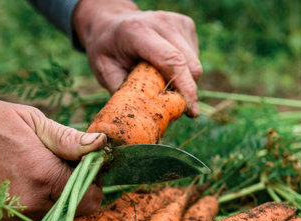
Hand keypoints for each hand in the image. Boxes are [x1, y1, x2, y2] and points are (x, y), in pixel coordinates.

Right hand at [0, 96, 106, 220]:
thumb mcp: (32, 121)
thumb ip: (69, 139)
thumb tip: (100, 144)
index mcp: (44, 176)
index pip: (92, 197)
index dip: (94, 182)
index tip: (85, 166)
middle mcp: (30, 204)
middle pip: (74, 209)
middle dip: (77, 190)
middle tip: (61, 166)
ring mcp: (11, 218)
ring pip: (52, 215)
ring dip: (54, 197)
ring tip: (36, 171)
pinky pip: (29, 220)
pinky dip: (32, 204)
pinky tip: (18, 182)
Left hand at [73, 0, 201, 116]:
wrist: (110, 22)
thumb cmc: (107, 50)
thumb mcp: (105, 71)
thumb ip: (126, 93)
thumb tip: (144, 119)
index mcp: (138, 31)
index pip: (172, 61)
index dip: (185, 88)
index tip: (191, 111)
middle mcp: (162, 22)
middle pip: (189, 65)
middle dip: (186, 91)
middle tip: (172, 106)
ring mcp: (177, 21)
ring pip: (195, 64)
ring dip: (184, 81)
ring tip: (160, 80)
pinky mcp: (186, 24)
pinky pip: (194, 58)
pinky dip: (184, 70)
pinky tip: (164, 67)